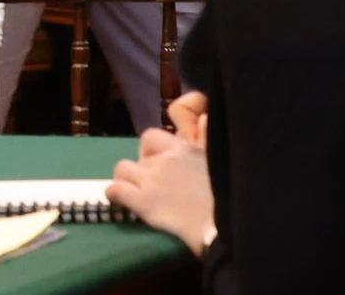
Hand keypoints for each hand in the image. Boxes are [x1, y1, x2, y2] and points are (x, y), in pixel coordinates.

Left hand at [106, 92, 216, 251]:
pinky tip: (121, 202)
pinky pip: (114, 189)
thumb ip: (208, 137)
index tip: (161, 160)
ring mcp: (152, 179)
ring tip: (137, 191)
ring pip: (122, 168)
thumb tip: (203, 117)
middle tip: (154, 180)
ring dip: (128, 178)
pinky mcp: (143, 201)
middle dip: (145, 162)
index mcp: (186, 148)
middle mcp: (166, 158)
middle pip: (141, 151)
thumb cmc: (230, 197)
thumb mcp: (220, 159)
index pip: (154, 136)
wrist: (224, 226)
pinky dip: (114, 194)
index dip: (154, 148)